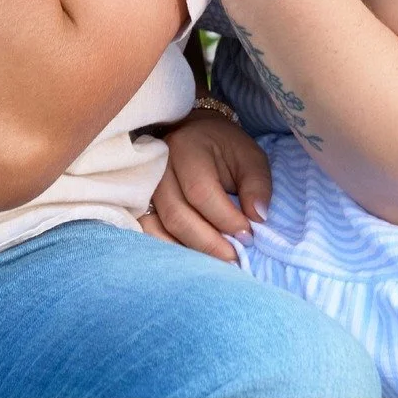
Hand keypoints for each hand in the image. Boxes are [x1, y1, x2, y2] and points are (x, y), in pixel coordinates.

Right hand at [146, 109, 272, 262]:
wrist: (192, 134)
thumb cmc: (224, 148)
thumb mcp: (249, 156)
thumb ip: (257, 185)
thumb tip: (257, 218)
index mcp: (186, 147)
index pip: (201, 192)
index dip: (226, 219)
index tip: (248, 235)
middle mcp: (158, 167)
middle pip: (177, 215)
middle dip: (208, 244)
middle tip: (234, 258)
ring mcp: (144, 186)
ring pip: (158, 228)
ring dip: (188, 252)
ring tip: (215, 263)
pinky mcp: (140, 203)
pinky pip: (148, 232)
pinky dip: (169, 250)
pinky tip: (193, 258)